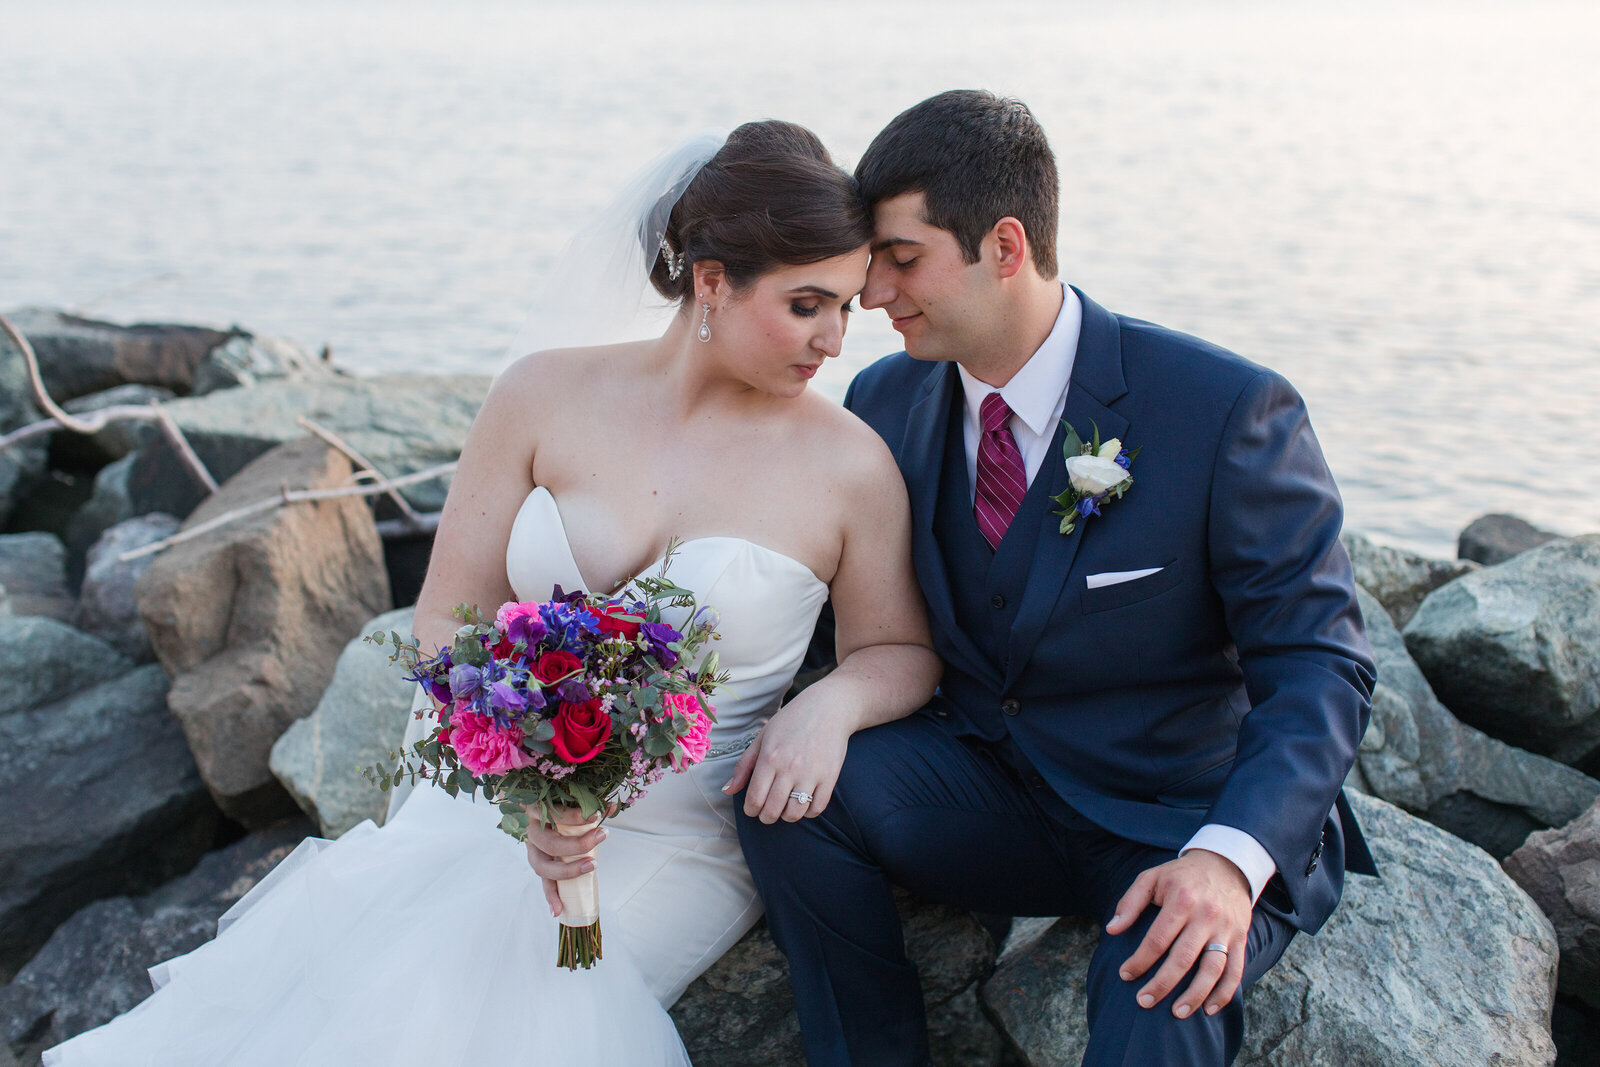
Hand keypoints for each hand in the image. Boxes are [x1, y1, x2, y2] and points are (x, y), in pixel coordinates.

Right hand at [523, 803, 613, 917]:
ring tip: (592, 866)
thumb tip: (613, 806)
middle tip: (602, 836)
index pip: (554, 814)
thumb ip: (588, 804)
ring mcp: (532, 851)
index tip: (596, 816)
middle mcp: (531, 832)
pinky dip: (551, 897)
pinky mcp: (538, 864)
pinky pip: (543, 883)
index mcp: (537, 811)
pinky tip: (558, 910)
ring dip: (568, 871)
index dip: (574, 816)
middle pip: (550, 844)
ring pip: (543, 867)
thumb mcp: (569, 804)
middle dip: (578, 844)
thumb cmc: (557, 809)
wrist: (538, 814)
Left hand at [721, 696, 851, 823]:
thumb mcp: (762, 737)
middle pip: (772, 810)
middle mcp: (789, 768)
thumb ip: (744, 766)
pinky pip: (817, 808)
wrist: (828, 707)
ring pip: (795, 813)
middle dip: (765, 817)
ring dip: (786, 816)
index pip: (754, 798)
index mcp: (769, 757)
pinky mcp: (830, 777)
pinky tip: (804, 803)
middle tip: (766, 812)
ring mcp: (811, 773)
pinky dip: (808, 812)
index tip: (752, 809)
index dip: (750, 810)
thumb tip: (728, 790)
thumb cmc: (791, 721)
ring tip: (785, 808)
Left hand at [1107, 849, 1252, 1018]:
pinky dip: (1224, 993)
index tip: (1125, 975)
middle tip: (1144, 1002)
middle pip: (1183, 958)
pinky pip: (1235, 971)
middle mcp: (1206, 916)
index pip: (1157, 939)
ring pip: (1212, 969)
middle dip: (1162, 984)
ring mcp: (1226, 929)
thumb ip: (1130, 902)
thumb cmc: (1181, 876)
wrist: (1226, 865)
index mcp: (1181, 900)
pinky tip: (1209, 1009)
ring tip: (1177, 1013)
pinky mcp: (1240, 938)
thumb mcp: (1151, 877)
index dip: (1140, 960)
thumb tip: (1112, 929)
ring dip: (1195, 995)